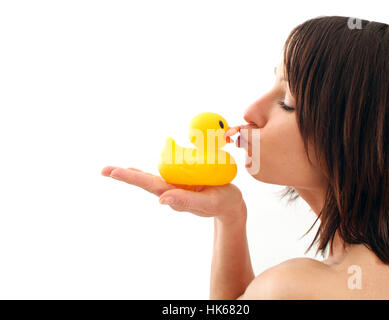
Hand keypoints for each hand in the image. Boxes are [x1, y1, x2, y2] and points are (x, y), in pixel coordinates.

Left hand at [101, 166, 245, 222]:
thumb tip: (161, 200)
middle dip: (125, 175)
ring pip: (152, 177)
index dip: (130, 177)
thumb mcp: (207, 204)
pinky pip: (166, 172)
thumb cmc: (221, 204)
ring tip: (117, 170)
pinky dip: (153, 169)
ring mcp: (177, 184)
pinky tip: (142, 169)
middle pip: (144, 181)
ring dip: (134, 174)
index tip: (112, 172)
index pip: (148, 184)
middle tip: (104, 170)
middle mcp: (171, 189)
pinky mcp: (184, 179)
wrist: (231, 204)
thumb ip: (186, 203)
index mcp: (174, 194)